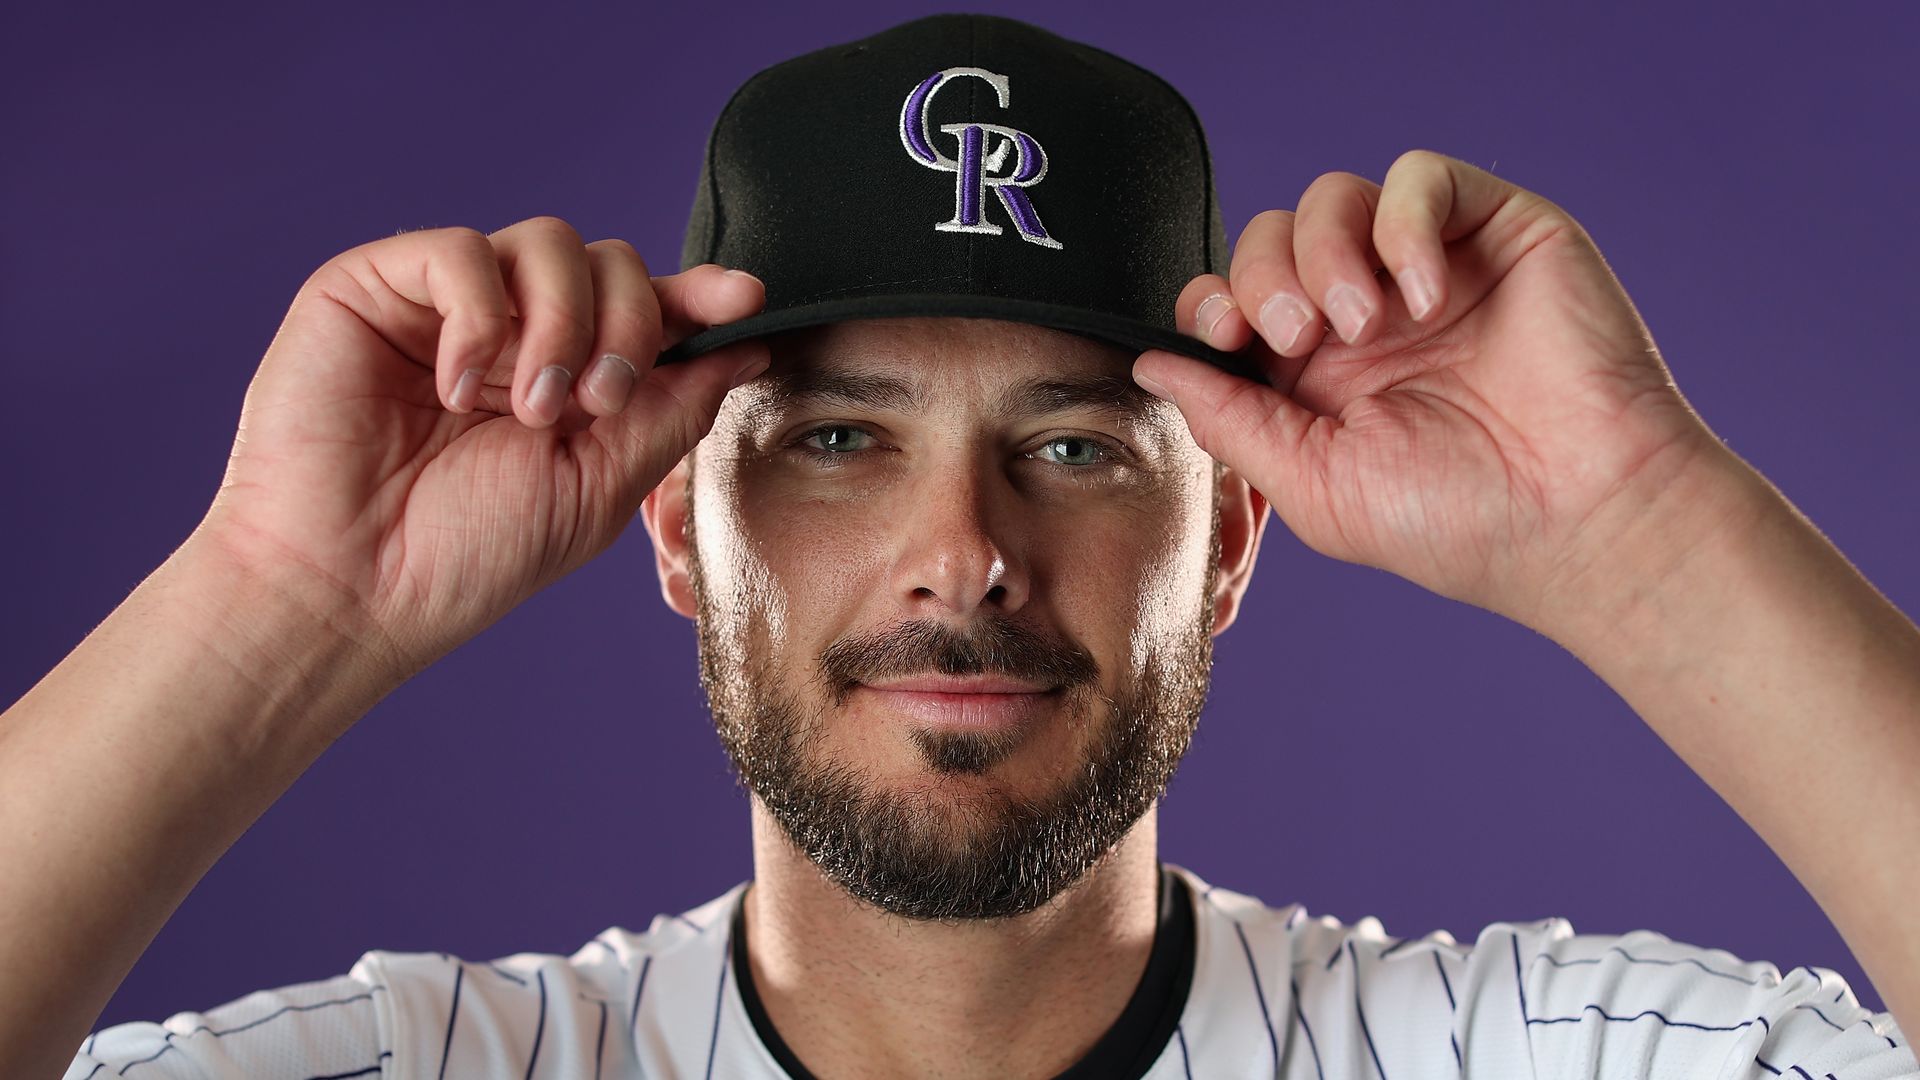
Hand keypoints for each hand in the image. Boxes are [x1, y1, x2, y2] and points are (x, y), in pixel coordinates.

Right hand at [190, 216, 769, 678]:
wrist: (351, 588)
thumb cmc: (465, 553)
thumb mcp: (598, 486)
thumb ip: (671, 412)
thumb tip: (746, 347)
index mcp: (570, 379)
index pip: (648, 309)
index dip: (700, 295)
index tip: (745, 299)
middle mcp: (513, 333)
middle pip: (611, 261)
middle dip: (631, 325)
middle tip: (600, 402)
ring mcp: (446, 307)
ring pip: (547, 243)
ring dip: (564, 322)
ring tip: (533, 407)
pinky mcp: (374, 288)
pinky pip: (460, 251)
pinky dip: (480, 317)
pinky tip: (460, 388)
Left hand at [1132, 149, 1732, 628]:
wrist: (1579, 518)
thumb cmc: (1457, 522)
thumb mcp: (1313, 483)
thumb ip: (1230, 418)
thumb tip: (1150, 364)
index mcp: (1316, 376)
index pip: (1235, 298)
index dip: (1212, 300)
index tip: (1223, 335)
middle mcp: (1367, 314)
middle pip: (1271, 237)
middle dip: (1262, 276)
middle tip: (1298, 337)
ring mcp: (1429, 268)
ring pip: (1334, 197)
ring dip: (1324, 251)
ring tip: (1362, 324)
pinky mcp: (1496, 232)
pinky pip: (1421, 177)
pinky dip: (1402, 223)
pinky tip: (1420, 297)